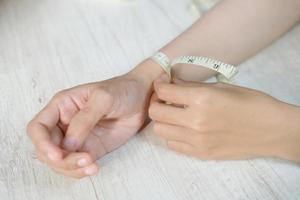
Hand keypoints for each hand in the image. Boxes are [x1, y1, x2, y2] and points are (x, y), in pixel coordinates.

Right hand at [27, 73, 151, 177]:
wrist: (142, 99)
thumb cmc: (121, 90)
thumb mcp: (103, 98)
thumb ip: (85, 119)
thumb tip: (69, 144)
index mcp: (61, 106)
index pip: (38, 128)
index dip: (42, 143)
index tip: (57, 154)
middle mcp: (65, 124)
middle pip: (47, 149)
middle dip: (60, 160)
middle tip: (83, 160)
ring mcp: (78, 138)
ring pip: (61, 161)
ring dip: (71, 168)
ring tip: (92, 166)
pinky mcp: (91, 149)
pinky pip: (78, 165)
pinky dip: (82, 171)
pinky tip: (94, 168)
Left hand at [149, 75, 299, 161]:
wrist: (271, 129)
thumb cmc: (250, 103)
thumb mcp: (221, 88)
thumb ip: (192, 87)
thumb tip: (172, 83)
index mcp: (202, 100)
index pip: (164, 92)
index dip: (159, 84)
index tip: (163, 82)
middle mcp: (195, 121)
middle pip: (156, 113)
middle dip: (156, 102)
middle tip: (165, 98)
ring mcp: (197, 141)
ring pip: (160, 130)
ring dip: (163, 120)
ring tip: (174, 114)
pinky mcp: (201, 154)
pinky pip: (173, 144)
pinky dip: (173, 134)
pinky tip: (184, 128)